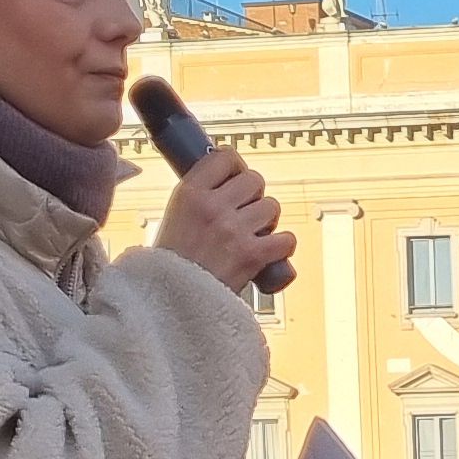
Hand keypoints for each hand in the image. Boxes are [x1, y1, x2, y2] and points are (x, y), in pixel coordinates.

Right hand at [156, 144, 291, 288]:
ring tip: (253, 235)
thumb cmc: (173, 262)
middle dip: (254, 196)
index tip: (235, 180)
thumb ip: (201, 195)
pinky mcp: (252, 255)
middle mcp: (212, 206)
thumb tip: (230, 180)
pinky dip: (282, 247)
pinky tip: (269, 252)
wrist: (172, 301)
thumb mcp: (176, 215)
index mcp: (190, 192)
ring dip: (268, 221)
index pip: (225, 157)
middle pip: (255, 180)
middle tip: (244, 214)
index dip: (236, 168)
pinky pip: (286, 239)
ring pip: (272, 207)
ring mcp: (233, 230)